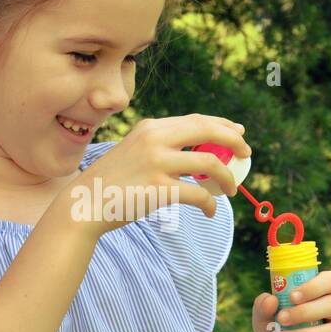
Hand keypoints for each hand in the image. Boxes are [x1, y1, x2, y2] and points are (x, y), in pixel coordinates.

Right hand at [57, 114, 252, 240]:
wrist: (84, 204)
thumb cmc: (111, 183)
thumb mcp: (133, 152)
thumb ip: (160, 147)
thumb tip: (196, 153)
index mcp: (151, 127)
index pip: (196, 120)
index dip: (222, 126)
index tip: (238, 134)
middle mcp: (155, 139)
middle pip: (208, 131)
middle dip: (233, 142)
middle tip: (246, 155)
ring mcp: (157, 163)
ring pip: (209, 164)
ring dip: (226, 177)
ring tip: (230, 189)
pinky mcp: (159, 189)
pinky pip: (198, 194)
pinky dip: (210, 204)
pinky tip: (210, 211)